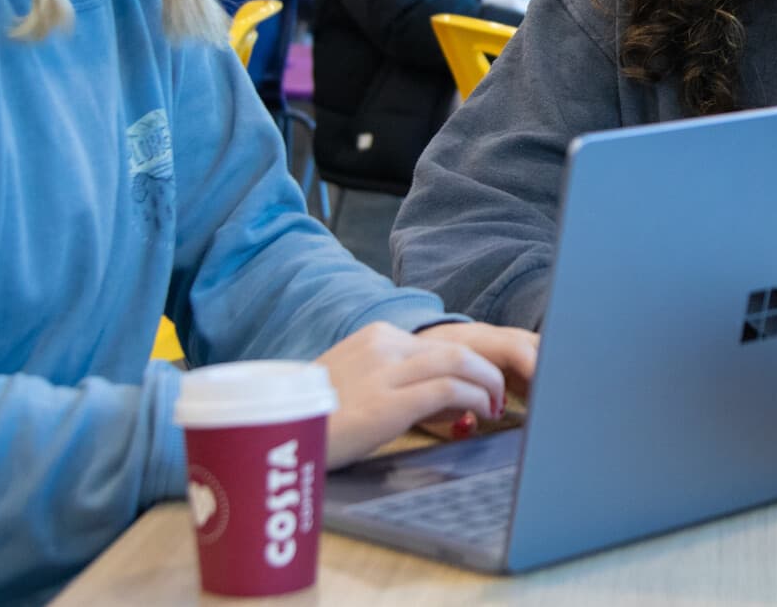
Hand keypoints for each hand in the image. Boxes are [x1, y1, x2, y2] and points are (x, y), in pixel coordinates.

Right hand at [312, 321, 534, 465]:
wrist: (278, 439)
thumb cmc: (317, 420)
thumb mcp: (355, 383)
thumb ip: (395, 380)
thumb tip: (444, 397)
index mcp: (374, 337)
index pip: (437, 343)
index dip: (468, 364)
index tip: (480, 385)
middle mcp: (382, 345)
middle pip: (456, 348)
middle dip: (486, 372)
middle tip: (497, 396)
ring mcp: (385, 371)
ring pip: (459, 363)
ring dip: (487, 385)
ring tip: (494, 406)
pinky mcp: (389, 401)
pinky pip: (448, 390)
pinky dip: (473, 399)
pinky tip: (479, 413)